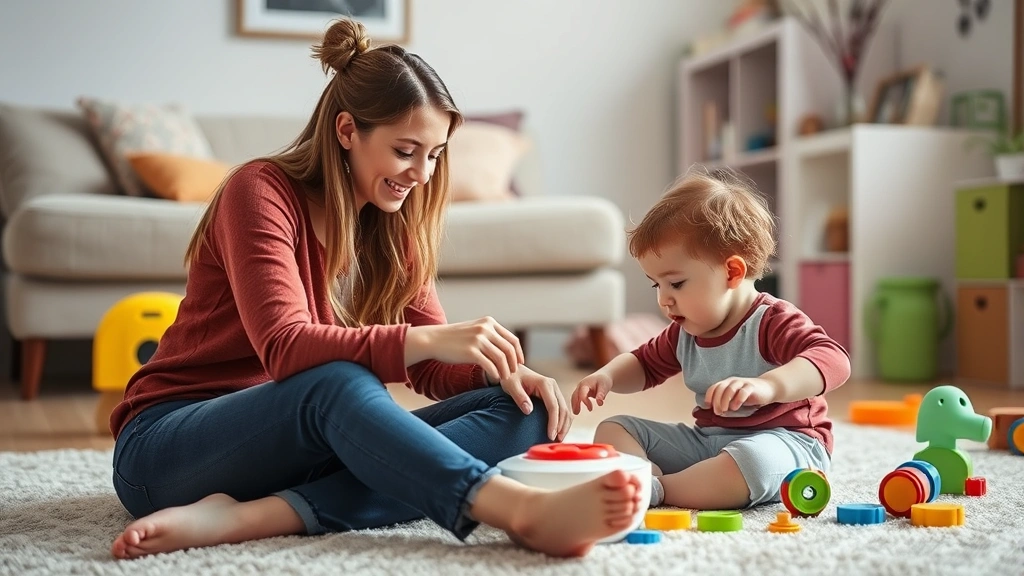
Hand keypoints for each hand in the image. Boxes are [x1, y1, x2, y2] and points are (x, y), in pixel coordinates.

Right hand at [405, 317, 523, 382]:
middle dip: (513, 363)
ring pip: (501, 358)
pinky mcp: (471, 351)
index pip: (512, 339)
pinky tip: (494, 378)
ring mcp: (478, 339)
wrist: (433, 339)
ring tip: (504, 378)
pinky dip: (495, 373)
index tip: (519, 363)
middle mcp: (485, 328)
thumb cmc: (454, 338)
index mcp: (489, 322)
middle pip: (509, 349)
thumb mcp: (474, 330)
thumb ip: (489, 335)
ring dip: (505, 370)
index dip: (518, 353)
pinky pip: (489, 365)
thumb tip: (506, 349)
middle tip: (513, 373)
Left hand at [499, 365, 571, 440]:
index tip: (550, 435)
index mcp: (545, 383)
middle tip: (556, 440)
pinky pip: (562, 409)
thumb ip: (519, 397)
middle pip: (563, 409)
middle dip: (561, 426)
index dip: (553, 422)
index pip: (553, 406)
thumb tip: (529, 410)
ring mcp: (555, 390)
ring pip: (565, 410)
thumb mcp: (511, 386)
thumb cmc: (511, 377)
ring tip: (559, 438)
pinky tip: (559, 430)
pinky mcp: (554, 395)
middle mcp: (553, 386)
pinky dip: (563, 420)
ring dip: (564, 425)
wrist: (513, 370)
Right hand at [570, 372, 613, 414]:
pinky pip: (576, 398)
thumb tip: (599, 403)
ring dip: (574, 405)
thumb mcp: (604, 386)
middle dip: (575, 404)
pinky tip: (577, 410)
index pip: (582, 393)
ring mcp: (580, 389)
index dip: (585, 401)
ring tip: (576, 412)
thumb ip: (601, 394)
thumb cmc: (603, 380)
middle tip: (576, 413)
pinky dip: (576, 404)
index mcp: (585, 384)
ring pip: (574, 397)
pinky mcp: (581, 392)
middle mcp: (580, 386)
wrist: (603, 376)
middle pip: (575, 395)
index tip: (590, 408)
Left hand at [704, 377, 777, 414]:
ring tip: (725, 410)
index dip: (709, 397)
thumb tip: (714, 411)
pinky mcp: (752, 387)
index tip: (708, 407)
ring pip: (730, 389)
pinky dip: (737, 400)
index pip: (714, 387)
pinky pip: (743, 392)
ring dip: (725, 400)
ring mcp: (742, 383)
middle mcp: (733, 381)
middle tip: (717, 412)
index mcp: (727, 383)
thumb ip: (725, 401)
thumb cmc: (749, 395)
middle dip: (716, 401)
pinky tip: (735, 407)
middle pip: (720, 388)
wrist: (768, 388)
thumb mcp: (735, 398)